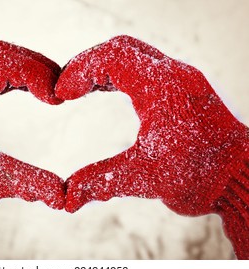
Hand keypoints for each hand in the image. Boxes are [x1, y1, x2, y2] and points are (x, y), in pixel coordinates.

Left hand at [0, 41, 64, 258]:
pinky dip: (14, 77)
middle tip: (58, 87)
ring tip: (49, 88)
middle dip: (34, 65)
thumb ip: (28, 183)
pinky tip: (30, 91)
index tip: (55, 98)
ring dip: (25, 68)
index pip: (2, 62)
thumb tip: (65, 195)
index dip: (35, 73)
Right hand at [56, 35, 248, 258]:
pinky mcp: (180, 88)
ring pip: (131, 55)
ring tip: (78, 88)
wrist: (240, 178)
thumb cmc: (203, 177)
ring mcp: (179, 79)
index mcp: (164, 87)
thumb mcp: (147, 179)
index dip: (79, 72)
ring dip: (100, 68)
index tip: (61, 94)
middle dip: (86, 65)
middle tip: (66, 88)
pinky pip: (142, 67)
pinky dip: (116, 75)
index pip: (112, 59)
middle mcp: (174, 74)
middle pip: (119, 49)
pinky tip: (103, 90)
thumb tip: (67, 197)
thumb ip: (102, 182)